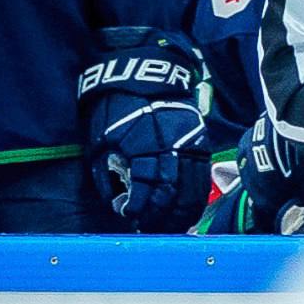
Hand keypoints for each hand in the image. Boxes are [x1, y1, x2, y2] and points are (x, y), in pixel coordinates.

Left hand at [80, 27, 211, 232]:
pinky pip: (201, 178)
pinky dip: (196, 198)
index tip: (129, 216)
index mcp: (143, 149)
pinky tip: (188, 210)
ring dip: (182, 213)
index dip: (138, 209)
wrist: (144, 75)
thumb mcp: (101, 138)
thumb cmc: (115, 107)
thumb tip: (117, 200)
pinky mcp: (200, 144)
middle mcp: (171, 150)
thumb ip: (107, 172)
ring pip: (192, 191)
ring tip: (171, 226)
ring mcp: (190, 147)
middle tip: (150, 228)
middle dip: (161, 217)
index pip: (145, 192)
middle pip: (172, 196)